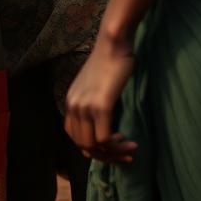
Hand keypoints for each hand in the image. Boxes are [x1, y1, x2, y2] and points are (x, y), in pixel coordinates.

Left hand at [64, 36, 137, 163]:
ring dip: (113, 154)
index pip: (74, 137)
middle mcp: (73, 106)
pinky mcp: (100, 106)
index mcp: (70, 102)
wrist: (113, 44)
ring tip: (130, 149)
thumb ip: (93, 106)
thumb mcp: (94, 88)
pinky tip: (129, 142)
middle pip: (83, 146)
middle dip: (105, 155)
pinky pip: (104, 139)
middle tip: (126, 154)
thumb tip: (103, 129)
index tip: (114, 148)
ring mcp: (85, 106)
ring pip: (93, 146)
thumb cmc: (109, 63)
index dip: (94, 148)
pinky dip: (118, 146)